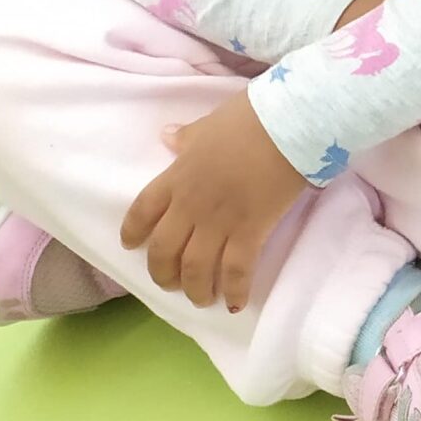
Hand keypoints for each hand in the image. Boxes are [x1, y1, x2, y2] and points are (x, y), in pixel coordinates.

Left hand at [119, 91, 307, 309]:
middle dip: (163, 273)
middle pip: (164, 250)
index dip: (133, 231)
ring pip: (195, 268)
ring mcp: (219, 222)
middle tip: (170, 283)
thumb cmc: (250, 118)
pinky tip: (235, 303)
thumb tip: (167, 135)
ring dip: (195, 289)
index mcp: (177, 176)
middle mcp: (191, 205)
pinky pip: (237, 271)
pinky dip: (235, 291)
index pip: (142, 211)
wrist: (289, 125)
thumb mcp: (209, 123)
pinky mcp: (251, 232)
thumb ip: (187, 136)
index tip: (132, 245)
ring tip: (202, 298)